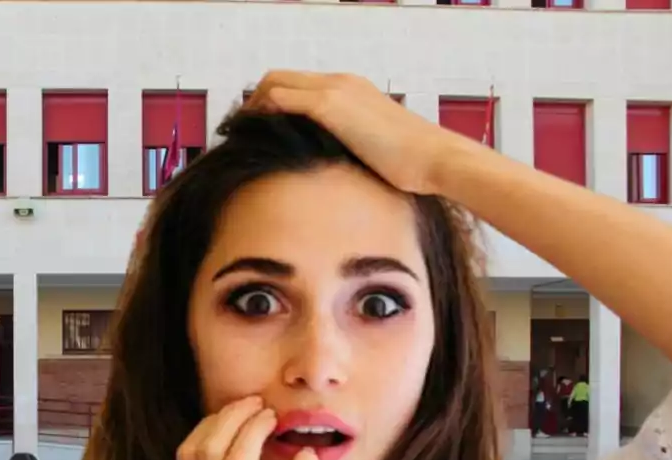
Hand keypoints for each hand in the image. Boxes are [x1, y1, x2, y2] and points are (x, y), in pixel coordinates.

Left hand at [247, 71, 474, 196]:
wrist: (434, 158)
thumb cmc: (412, 164)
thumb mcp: (373, 151)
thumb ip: (348, 149)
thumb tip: (328, 169)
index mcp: (351, 90)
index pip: (298, 85)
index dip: (271, 104)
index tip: (256, 130)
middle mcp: (340, 82)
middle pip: (279, 78)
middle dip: (254, 103)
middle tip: (239, 133)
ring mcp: (335, 90)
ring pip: (274, 83)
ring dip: (251, 108)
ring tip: (238, 136)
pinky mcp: (330, 105)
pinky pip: (280, 98)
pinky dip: (260, 113)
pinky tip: (250, 137)